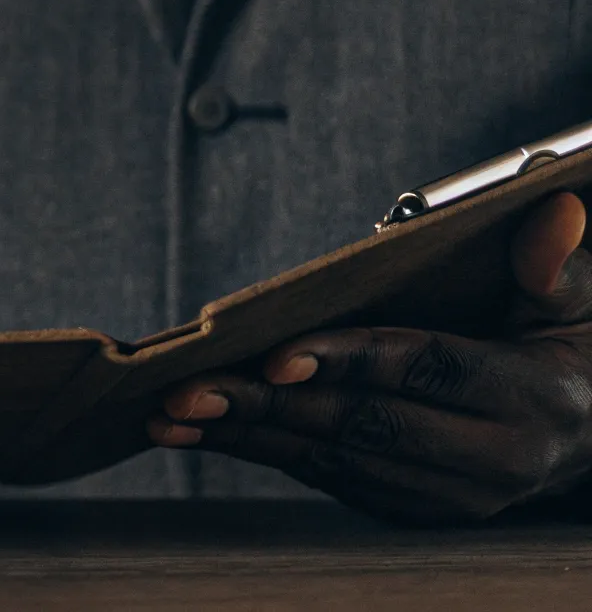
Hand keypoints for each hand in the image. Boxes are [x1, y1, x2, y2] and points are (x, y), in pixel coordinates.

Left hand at [151, 192, 591, 522]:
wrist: (591, 432)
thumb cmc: (568, 343)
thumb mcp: (576, 301)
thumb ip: (554, 262)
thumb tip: (555, 212)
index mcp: (529, 398)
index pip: (423, 370)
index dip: (347, 361)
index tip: (276, 354)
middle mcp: (491, 460)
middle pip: (361, 425)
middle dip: (267, 405)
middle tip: (188, 389)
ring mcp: (450, 495)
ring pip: (331, 459)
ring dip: (246, 435)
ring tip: (171, 414)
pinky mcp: (414, 509)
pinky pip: (327, 477)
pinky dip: (262, 450)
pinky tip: (202, 431)